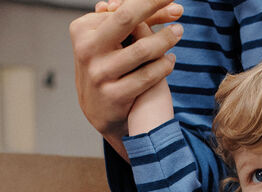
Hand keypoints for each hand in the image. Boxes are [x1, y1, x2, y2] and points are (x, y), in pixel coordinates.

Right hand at [70, 0, 183, 157]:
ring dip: (165, 40)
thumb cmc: (108, 66)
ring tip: (178, 32)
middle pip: (126, 19)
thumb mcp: (111, 42)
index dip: (147, 3)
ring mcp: (100, 73)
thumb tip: (165, 2)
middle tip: (178, 6)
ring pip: (141, 50)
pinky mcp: (114, 95)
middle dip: (153, 6)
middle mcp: (88, 49)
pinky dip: (162, 67)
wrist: (98, 111)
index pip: (120, 10)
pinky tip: (171, 60)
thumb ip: (131, 22)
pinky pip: (146, 77)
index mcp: (83, 29)